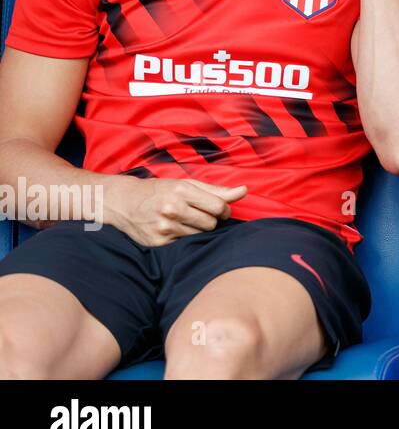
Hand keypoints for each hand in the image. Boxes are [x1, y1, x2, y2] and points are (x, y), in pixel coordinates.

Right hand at [106, 176, 246, 246]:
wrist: (123, 202)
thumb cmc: (160, 190)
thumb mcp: (186, 184)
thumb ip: (216, 190)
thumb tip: (244, 190)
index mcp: (181, 191)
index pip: (218, 207)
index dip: (223, 209)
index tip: (219, 209)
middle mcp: (172, 209)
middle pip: (211, 223)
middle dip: (210, 220)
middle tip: (197, 214)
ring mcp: (164, 227)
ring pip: (199, 235)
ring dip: (197, 229)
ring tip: (184, 220)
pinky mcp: (158, 243)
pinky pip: (185, 244)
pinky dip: (183, 238)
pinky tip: (173, 229)